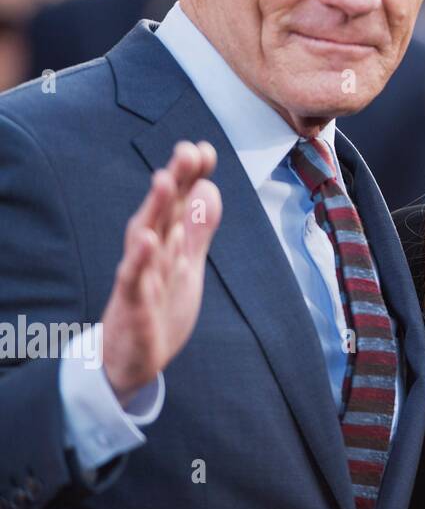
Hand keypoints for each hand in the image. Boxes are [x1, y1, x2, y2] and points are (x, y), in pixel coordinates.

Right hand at [101, 141, 221, 405]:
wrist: (131, 360)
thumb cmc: (158, 306)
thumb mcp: (187, 265)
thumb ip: (198, 229)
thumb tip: (208, 188)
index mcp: (166, 244)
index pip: (178, 204)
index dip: (190, 177)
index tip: (204, 149)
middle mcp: (149, 254)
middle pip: (161, 212)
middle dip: (174, 180)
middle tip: (187, 150)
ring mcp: (139, 278)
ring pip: (144, 239)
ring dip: (154, 209)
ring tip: (163, 179)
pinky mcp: (132, 306)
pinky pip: (133, 281)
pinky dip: (139, 260)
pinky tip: (147, 240)